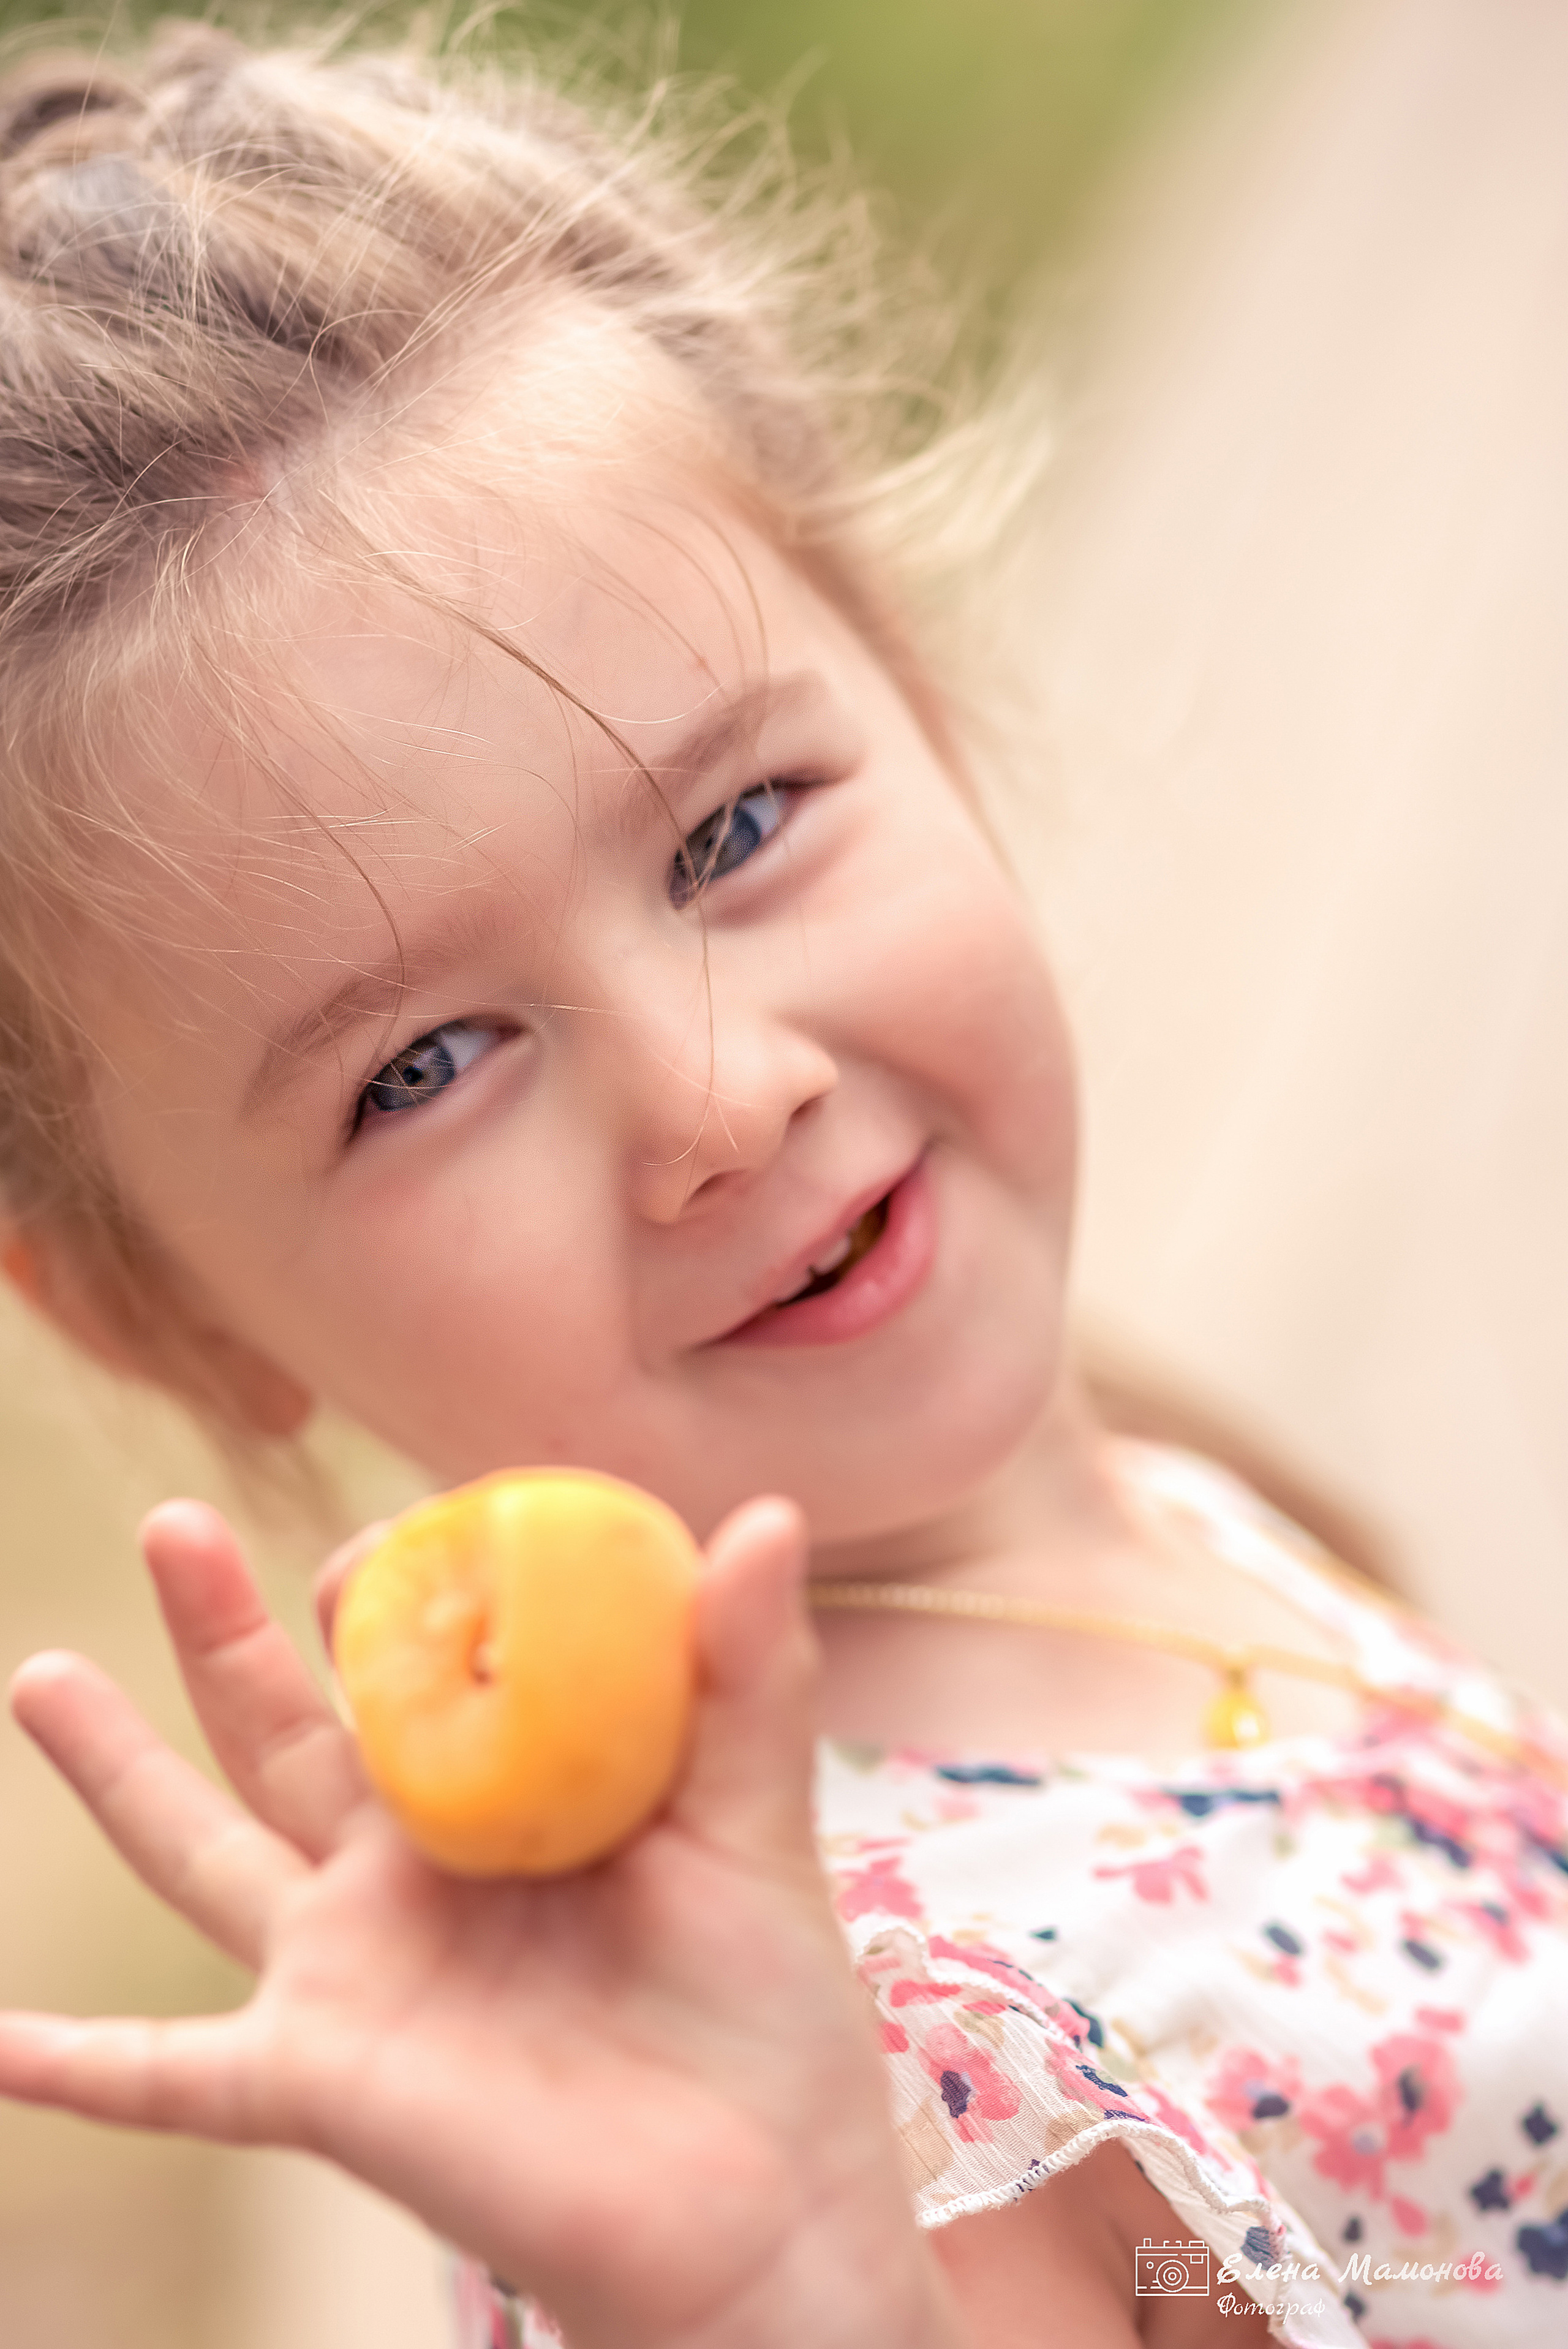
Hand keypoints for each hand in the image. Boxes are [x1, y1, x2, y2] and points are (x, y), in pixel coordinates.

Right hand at [0, 1498, 961, 2348]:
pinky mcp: (323, 2078)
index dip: (397, 1590)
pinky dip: (82, 2064)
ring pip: (202, 1848)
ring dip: (116, 1767)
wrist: (759, 2201)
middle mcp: (406, 1871)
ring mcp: (351, 1970)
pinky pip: (174, 2075)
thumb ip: (747, 1674)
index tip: (404, 1535)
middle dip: (219, 1627)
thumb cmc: (763, 2011)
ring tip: (41, 1672)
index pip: (416, 1665)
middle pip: (285, 1725)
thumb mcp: (755, 1819)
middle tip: (172, 1523)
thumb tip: (767, 1518)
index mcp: (499, 1798)